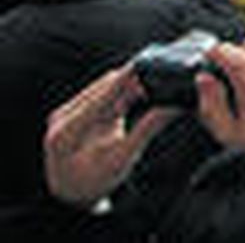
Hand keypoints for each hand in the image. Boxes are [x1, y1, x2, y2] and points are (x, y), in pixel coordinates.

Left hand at [45, 65, 178, 206]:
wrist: (73, 194)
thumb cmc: (93, 182)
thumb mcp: (121, 159)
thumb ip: (145, 130)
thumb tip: (170, 108)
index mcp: (65, 133)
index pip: (100, 97)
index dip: (125, 79)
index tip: (144, 63)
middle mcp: (61, 119)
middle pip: (102, 87)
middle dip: (131, 80)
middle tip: (160, 76)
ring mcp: (66, 114)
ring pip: (104, 87)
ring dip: (128, 85)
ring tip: (154, 85)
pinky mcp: (74, 111)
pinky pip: (102, 95)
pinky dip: (122, 93)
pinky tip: (140, 93)